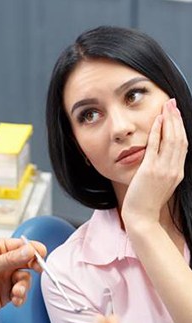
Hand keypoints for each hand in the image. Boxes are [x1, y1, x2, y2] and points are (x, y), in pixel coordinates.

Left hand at [0, 237, 45, 318]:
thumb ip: (11, 259)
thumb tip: (29, 250)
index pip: (21, 246)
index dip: (33, 250)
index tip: (40, 255)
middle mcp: (4, 262)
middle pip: (27, 262)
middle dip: (33, 267)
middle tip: (37, 270)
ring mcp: (5, 277)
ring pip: (25, 279)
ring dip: (24, 286)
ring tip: (16, 292)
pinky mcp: (5, 293)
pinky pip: (20, 293)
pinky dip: (21, 297)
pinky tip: (15, 299)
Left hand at [122, 98, 187, 226]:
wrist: (141, 216)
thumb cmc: (147, 201)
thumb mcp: (161, 184)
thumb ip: (165, 169)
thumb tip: (162, 155)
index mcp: (178, 172)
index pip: (183, 145)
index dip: (181, 128)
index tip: (176, 114)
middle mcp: (174, 170)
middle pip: (180, 139)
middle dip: (177, 119)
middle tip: (172, 104)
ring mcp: (164, 170)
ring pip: (171, 140)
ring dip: (169, 121)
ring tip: (166, 107)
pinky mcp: (150, 170)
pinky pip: (156, 147)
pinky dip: (158, 132)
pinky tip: (156, 121)